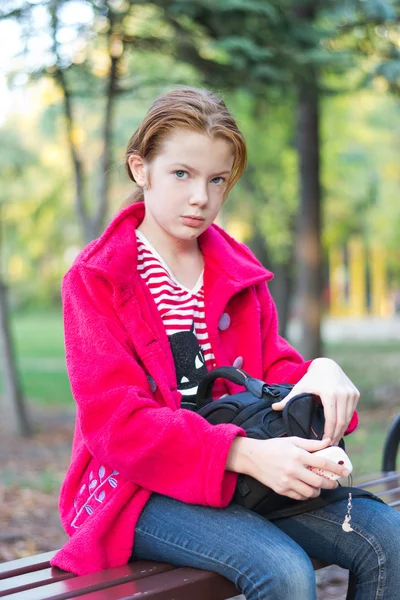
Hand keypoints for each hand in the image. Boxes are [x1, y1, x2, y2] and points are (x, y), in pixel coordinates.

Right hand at [229, 436, 348, 500]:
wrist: (253, 457)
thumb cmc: (273, 447)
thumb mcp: (292, 441)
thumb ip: (311, 444)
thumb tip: (328, 442)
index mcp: (298, 455)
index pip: (323, 464)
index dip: (337, 469)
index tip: (345, 472)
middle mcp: (293, 469)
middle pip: (319, 482)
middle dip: (330, 484)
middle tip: (333, 483)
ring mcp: (287, 481)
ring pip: (310, 493)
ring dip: (318, 491)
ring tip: (319, 486)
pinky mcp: (281, 490)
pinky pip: (299, 497)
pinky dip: (306, 495)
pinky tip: (306, 489)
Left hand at [271, 358, 359, 444]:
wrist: (327, 365)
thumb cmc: (311, 378)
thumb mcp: (300, 387)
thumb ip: (288, 399)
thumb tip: (273, 408)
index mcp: (329, 393)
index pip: (331, 419)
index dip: (328, 433)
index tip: (324, 443)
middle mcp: (343, 393)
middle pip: (341, 421)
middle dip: (336, 435)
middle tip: (329, 446)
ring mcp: (351, 394)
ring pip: (348, 418)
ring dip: (342, 430)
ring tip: (334, 440)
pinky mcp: (355, 394)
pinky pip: (351, 412)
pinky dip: (346, 422)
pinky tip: (339, 429)